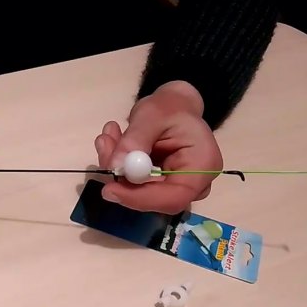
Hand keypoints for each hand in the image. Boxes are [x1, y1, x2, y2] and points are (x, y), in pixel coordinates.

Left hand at [94, 80, 222, 213]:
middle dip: (122, 179)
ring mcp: (175, 188)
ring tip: (108, 136)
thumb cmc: (171, 107)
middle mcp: (193, 185)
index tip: (109, 189)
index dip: (140, 198)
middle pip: (153, 198)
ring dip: (116, 169)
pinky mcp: (159, 188)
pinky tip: (113, 142)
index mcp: (202, 167)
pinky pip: (133, 186)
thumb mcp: (152, 115)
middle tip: (104, 147)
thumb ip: (135, 140)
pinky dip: (119, 167)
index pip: (173, 198)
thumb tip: (115, 166)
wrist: (175, 107)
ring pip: (138, 193)